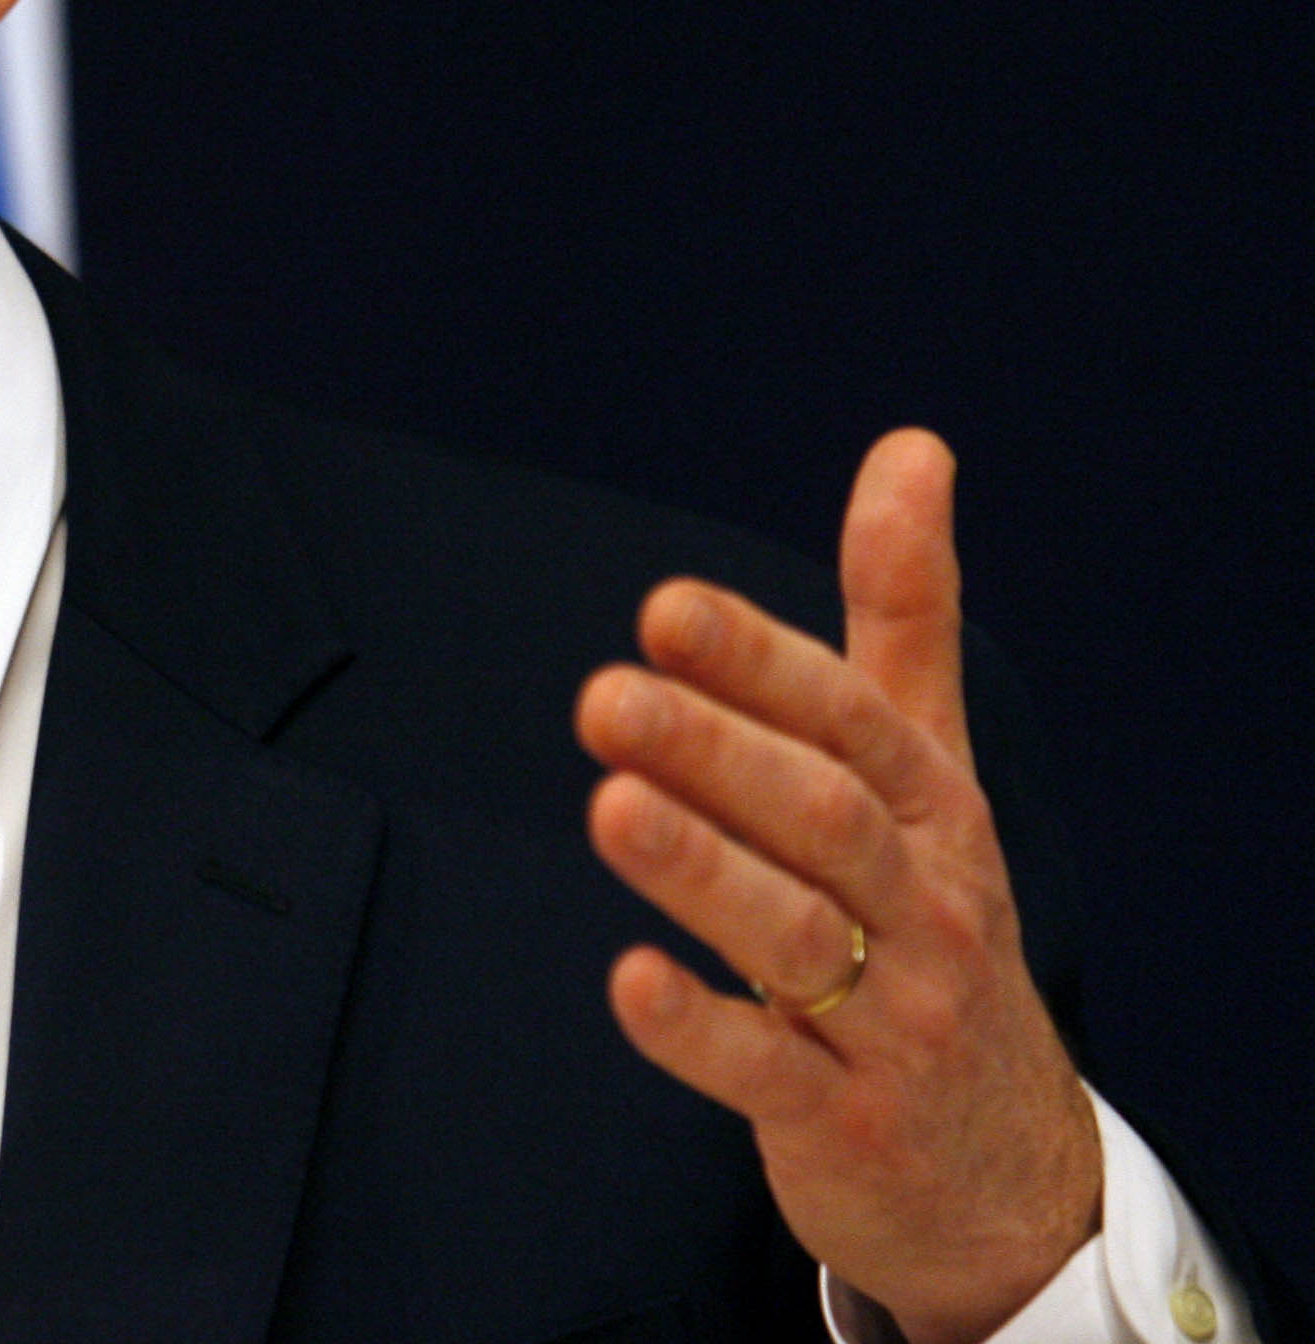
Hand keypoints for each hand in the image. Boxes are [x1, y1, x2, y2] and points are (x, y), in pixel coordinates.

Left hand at [576, 430, 1099, 1343]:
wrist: (1004, 1165)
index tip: (663, 607)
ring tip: (608, 806)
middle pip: (821, 817)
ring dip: (701, 870)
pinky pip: (767, 1073)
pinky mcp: (841, 1119)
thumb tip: (911, 445)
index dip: (761, 665)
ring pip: (794, 935)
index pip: (851, 723)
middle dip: (715, 752)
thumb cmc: (935, 923)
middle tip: (603, 695)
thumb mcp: (932, 769)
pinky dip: (697, 1030)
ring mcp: (887, 1017)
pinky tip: (626, 981)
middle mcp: (921, 906)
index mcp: (933, 810)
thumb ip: (905, 612)